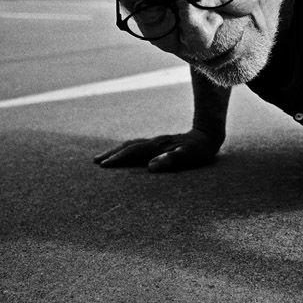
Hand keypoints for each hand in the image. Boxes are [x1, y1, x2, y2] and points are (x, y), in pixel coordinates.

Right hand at [93, 128, 221, 171]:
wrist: (207, 135)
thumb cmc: (198, 150)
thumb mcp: (188, 156)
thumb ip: (170, 160)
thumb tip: (150, 167)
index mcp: (156, 146)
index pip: (132, 152)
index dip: (117, 159)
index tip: (103, 165)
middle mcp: (153, 142)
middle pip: (128, 146)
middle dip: (111, 154)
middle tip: (95, 161)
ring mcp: (155, 142)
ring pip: (131, 145)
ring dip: (116, 151)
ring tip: (103, 158)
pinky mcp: (159, 144)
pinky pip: (137, 146)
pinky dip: (126, 150)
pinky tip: (125, 155)